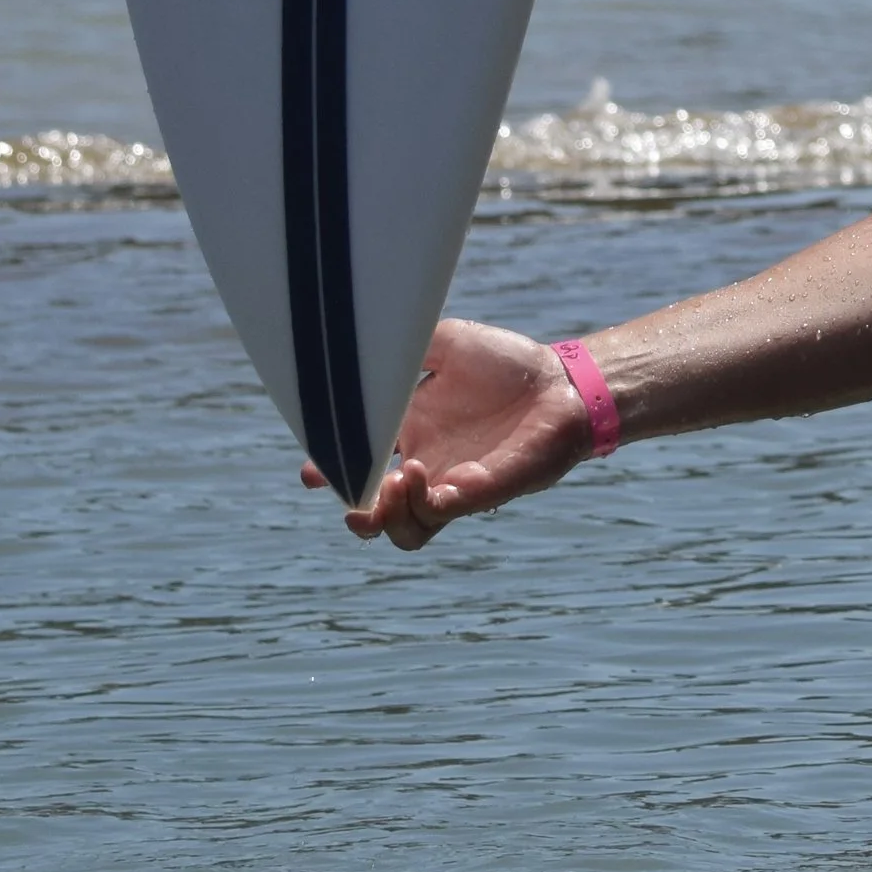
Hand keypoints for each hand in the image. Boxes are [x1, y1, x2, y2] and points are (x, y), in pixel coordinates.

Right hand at [299, 316, 595, 549]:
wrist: (559, 381)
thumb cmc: (505, 363)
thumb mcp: (445, 343)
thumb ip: (405, 347)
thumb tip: (360, 345)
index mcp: (408, 431)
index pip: (359, 462)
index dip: (330, 471)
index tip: (312, 470)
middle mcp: (423, 464)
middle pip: (373, 509)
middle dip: (353, 507)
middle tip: (344, 489)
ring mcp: (449, 484)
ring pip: (402, 528)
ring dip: (386, 514)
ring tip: (394, 480)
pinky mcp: (478, 494)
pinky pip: (439, 516)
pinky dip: (422, 503)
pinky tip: (420, 472)